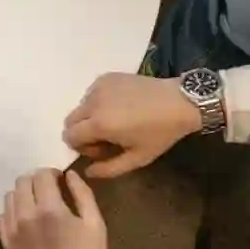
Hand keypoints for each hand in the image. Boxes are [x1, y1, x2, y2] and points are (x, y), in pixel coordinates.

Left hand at [0, 169, 116, 248]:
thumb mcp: (95, 224)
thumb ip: (82, 194)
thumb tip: (70, 175)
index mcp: (49, 208)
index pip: (41, 175)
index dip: (51, 173)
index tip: (60, 180)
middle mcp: (25, 216)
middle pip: (22, 182)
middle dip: (36, 180)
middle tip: (49, 190)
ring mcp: (12, 231)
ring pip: (9, 198)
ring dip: (23, 194)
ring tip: (37, 204)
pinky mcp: (7, 245)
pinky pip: (2, 218)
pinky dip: (13, 212)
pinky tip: (26, 220)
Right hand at [63, 73, 201, 177]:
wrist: (180, 101)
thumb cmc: (160, 133)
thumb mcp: (137, 158)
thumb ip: (108, 169)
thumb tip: (87, 171)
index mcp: (99, 124)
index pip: (69, 136)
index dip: (81, 147)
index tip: (101, 149)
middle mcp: (93, 102)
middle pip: (70, 120)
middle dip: (82, 132)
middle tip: (107, 136)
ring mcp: (98, 87)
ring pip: (80, 106)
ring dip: (90, 116)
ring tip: (116, 120)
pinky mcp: (106, 77)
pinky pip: (91, 93)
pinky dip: (98, 102)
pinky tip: (120, 105)